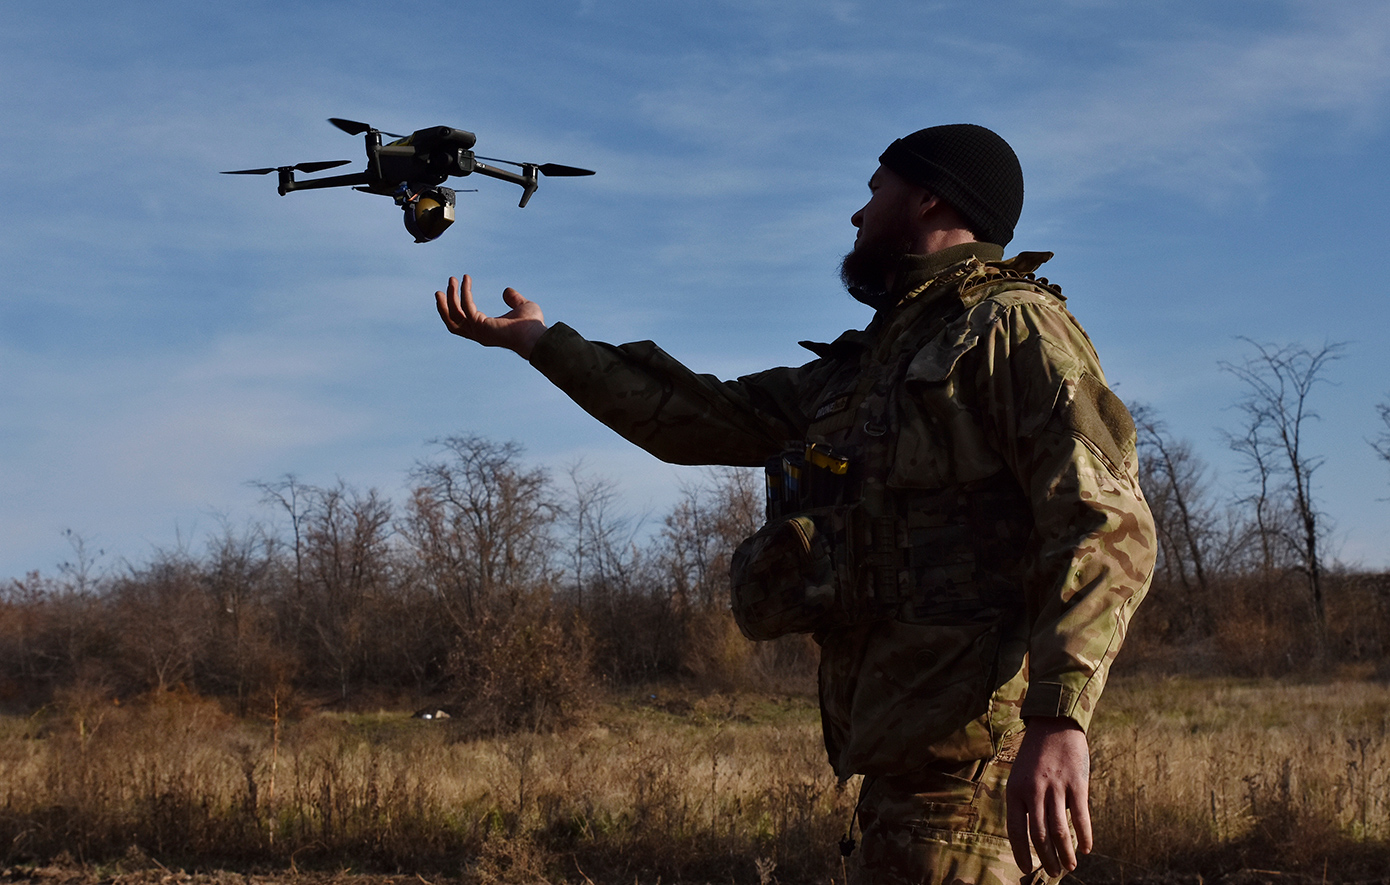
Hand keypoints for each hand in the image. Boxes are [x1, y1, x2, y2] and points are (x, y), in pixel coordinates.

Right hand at [435, 274, 546, 358]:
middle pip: (454, 321)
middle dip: (446, 305)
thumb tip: (506, 291)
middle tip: (442, 289)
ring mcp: (478, 332)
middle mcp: (479, 333)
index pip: (465, 319)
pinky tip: (466, 280)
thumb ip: (513, 299)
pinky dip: (465, 292)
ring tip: (450, 280)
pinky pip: (467, 307)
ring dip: (449, 298)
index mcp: (487, 330)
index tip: (460, 286)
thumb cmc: (532, 325)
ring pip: (455, 315)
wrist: (537, 336)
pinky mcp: (481, 326)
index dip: (460, 304)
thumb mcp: (522, 306)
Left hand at [1006, 716, 1092, 878]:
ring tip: (1069, 866)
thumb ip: (1025, 802)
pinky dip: (1084, 836)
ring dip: (1065, 853)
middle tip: (1054, 872)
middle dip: (1047, 858)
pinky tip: (1086, 848)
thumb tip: (1036, 835)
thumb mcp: (1020, 776)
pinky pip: (1081, 817)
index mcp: (1015, 790)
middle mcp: (1033, 791)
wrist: (1054, 724)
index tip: (1027, 869)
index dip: (1021, 852)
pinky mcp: (1076, 784)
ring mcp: (1056, 788)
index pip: (1016, 830)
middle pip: (1039, 835)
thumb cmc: (1036, 754)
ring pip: (1060, 831)